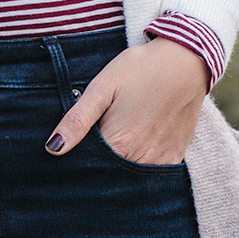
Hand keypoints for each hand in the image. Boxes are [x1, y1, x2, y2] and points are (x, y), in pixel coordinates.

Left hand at [44, 38, 207, 163]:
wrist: (186, 59)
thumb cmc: (140, 69)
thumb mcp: (102, 87)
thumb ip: (77, 120)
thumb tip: (52, 148)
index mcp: (119, 143)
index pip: (89, 169)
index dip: (78, 165)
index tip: (72, 155)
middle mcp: (142, 158)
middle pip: (111, 177)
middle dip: (97, 170)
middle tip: (95, 145)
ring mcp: (161, 160)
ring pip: (130, 178)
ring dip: (119, 170)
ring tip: (115, 143)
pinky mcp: (175, 156)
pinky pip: (152, 173)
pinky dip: (140, 167)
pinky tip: (133, 149)